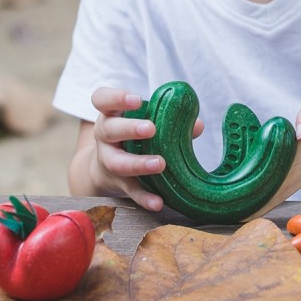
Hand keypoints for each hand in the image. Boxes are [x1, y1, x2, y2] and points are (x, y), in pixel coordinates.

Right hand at [69, 87, 202, 210]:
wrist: (105, 168)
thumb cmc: (131, 136)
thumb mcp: (142, 121)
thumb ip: (169, 120)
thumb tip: (198, 124)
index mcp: (110, 114)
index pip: (102, 99)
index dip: (116, 98)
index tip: (138, 100)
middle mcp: (104, 135)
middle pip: (109, 129)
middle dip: (129, 128)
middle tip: (151, 129)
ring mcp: (108, 160)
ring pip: (117, 162)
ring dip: (138, 163)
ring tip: (160, 164)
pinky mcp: (118, 183)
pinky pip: (130, 190)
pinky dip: (144, 197)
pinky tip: (158, 202)